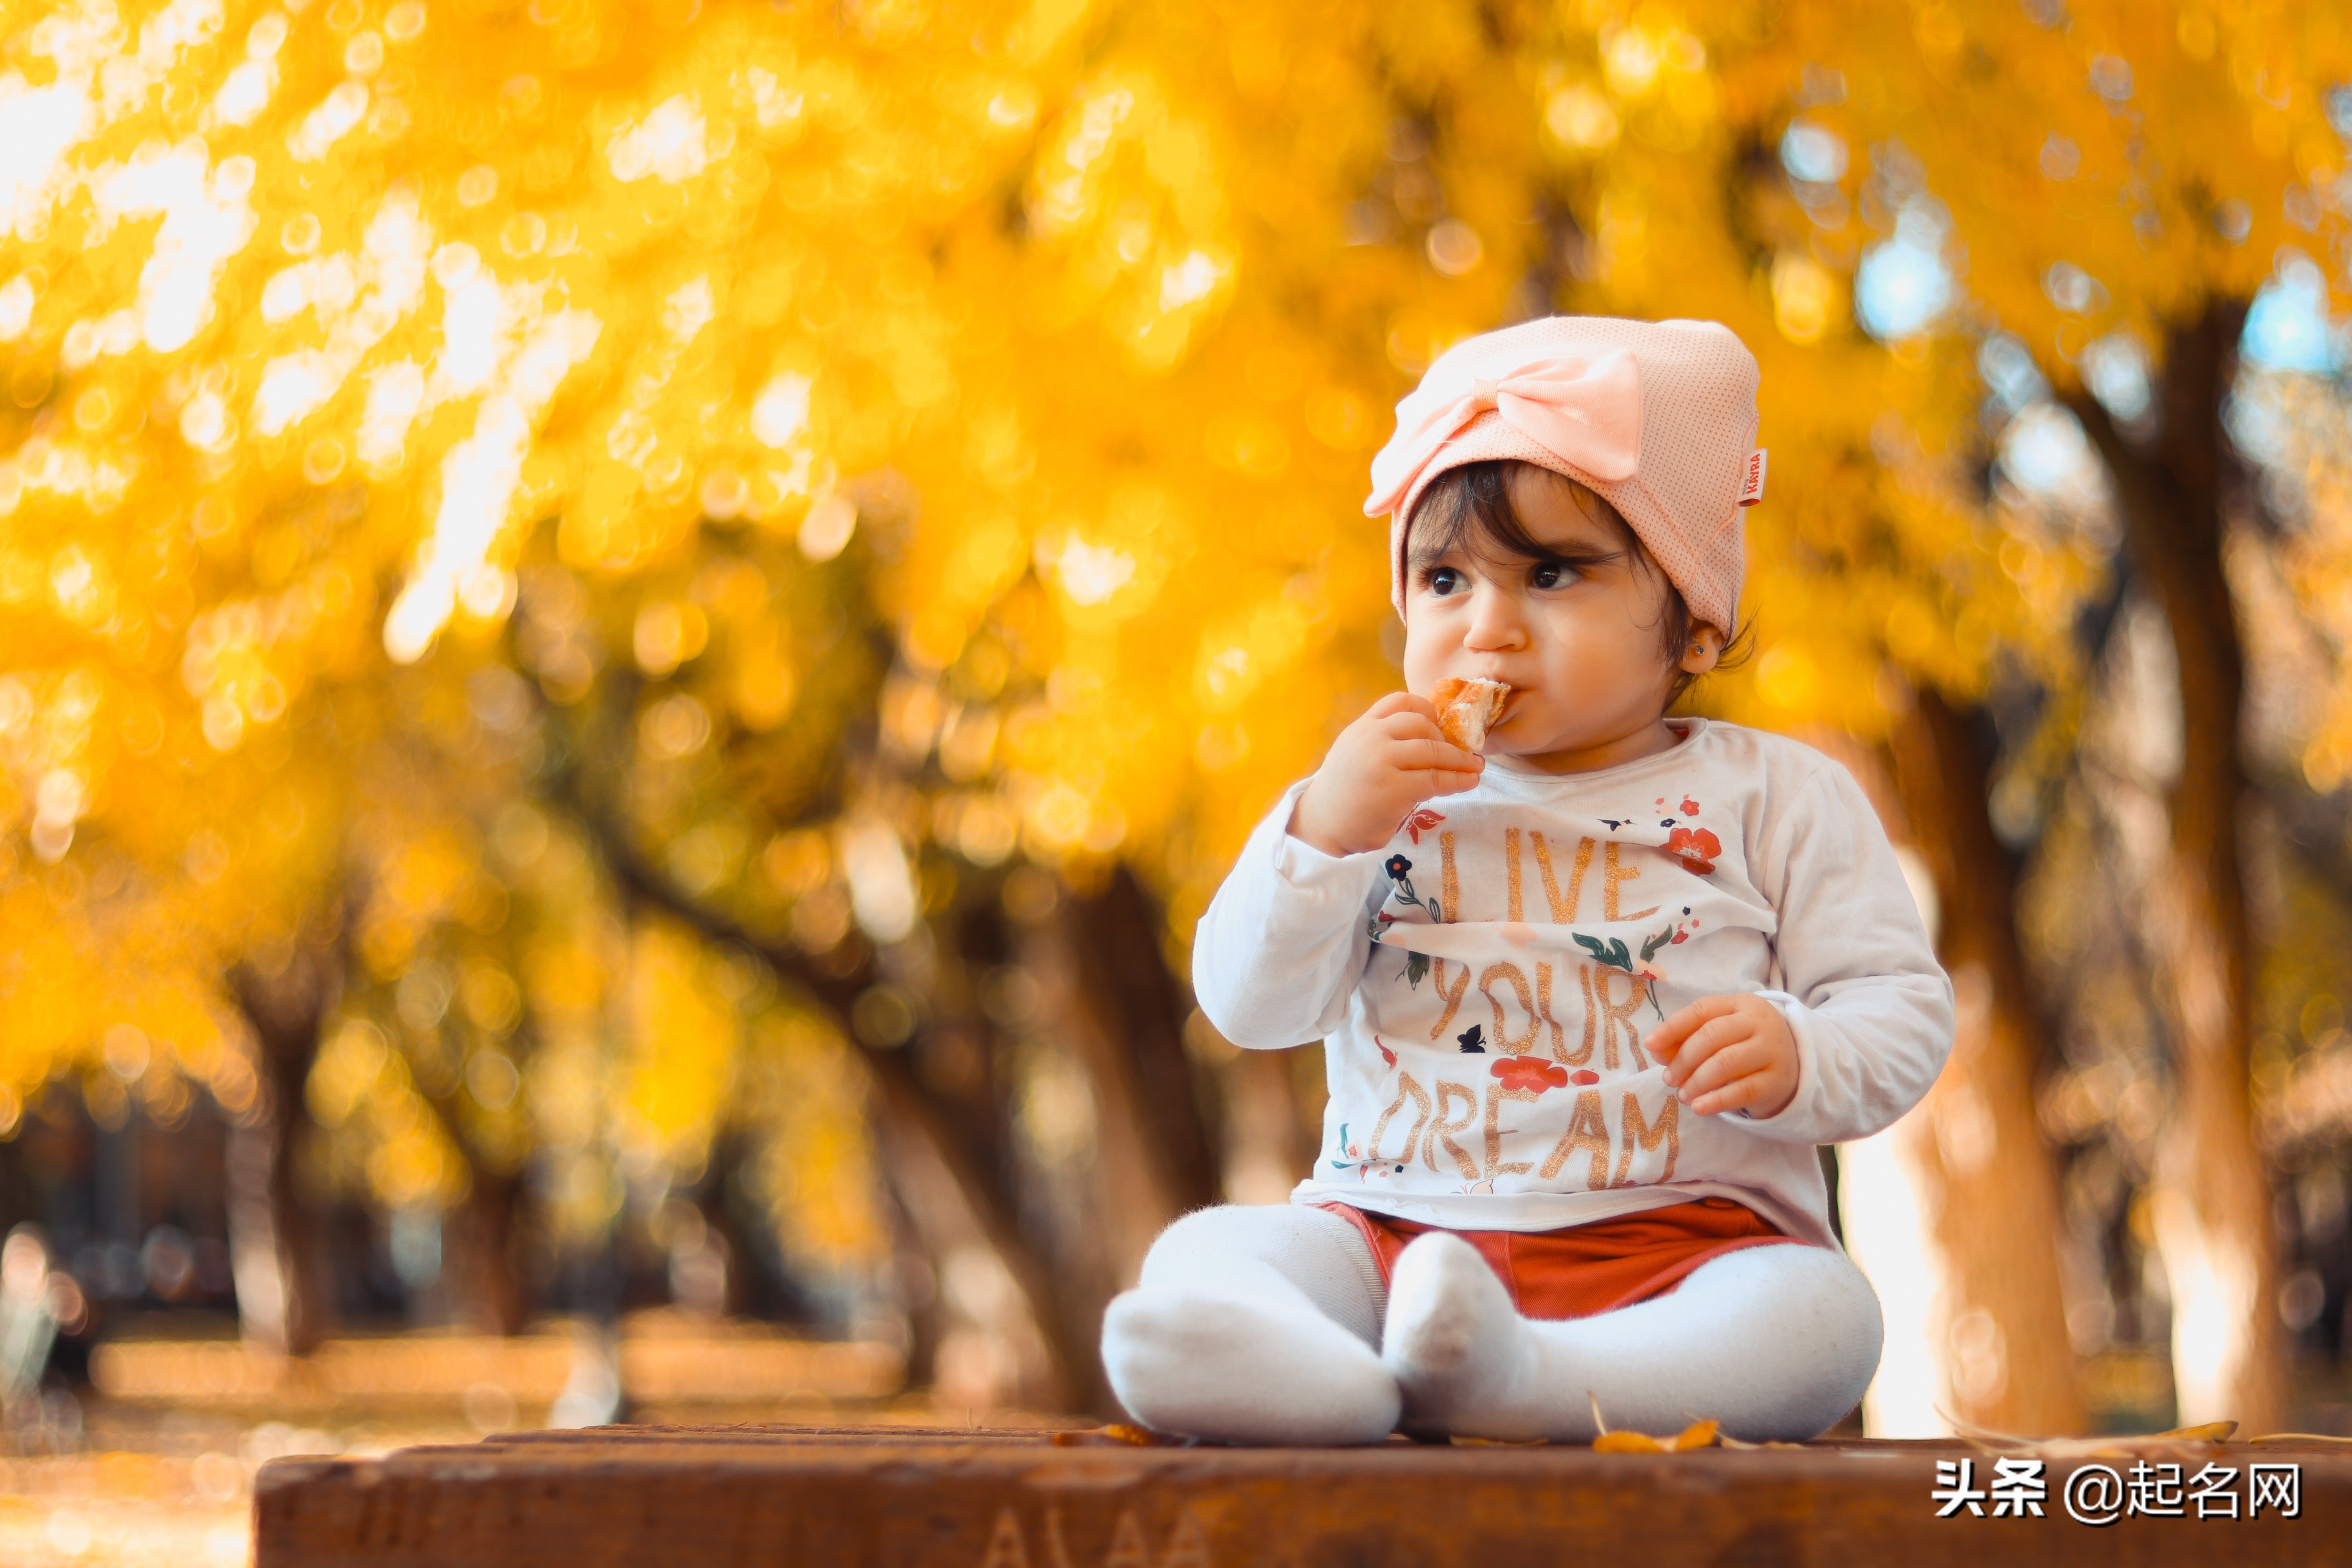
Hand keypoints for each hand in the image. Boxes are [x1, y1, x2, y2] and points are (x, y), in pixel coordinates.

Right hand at [1289, 692, 1483, 856]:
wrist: (1322, 826)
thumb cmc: (1345, 793)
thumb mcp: (1357, 754)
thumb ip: (1384, 742)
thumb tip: (1432, 739)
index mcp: (1362, 727)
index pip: (1400, 701)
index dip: (1426, 709)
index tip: (1439, 726)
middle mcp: (1370, 738)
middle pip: (1422, 723)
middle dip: (1447, 739)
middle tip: (1460, 754)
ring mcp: (1381, 761)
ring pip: (1433, 750)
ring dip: (1460, 760)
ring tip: (1475, 768)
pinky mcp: (1393, 789)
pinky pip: (1436, 779)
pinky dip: (1458, 780)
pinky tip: (1469, 782)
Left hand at [1644, 995, 1798, 1117]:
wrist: (1794, 1068)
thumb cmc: (1745, 1048)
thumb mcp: (1719, 1037)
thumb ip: (1686, 1040)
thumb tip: (1655, 1049)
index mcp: (1741, 1004)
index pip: (1701, 1010)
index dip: (1672, 1027)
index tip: (1650, 1044)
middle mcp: (1759, 1022)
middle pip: (1711, 1036)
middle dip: (1683, 1059)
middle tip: (1668, 1079)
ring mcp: (1773, 1050)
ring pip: (1726, 1062)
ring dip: (1696, 1081)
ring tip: (1683, 1095)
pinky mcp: (1778, 1080)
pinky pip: (1743, 1090)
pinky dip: (1717, 1100)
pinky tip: (1699, 1107)